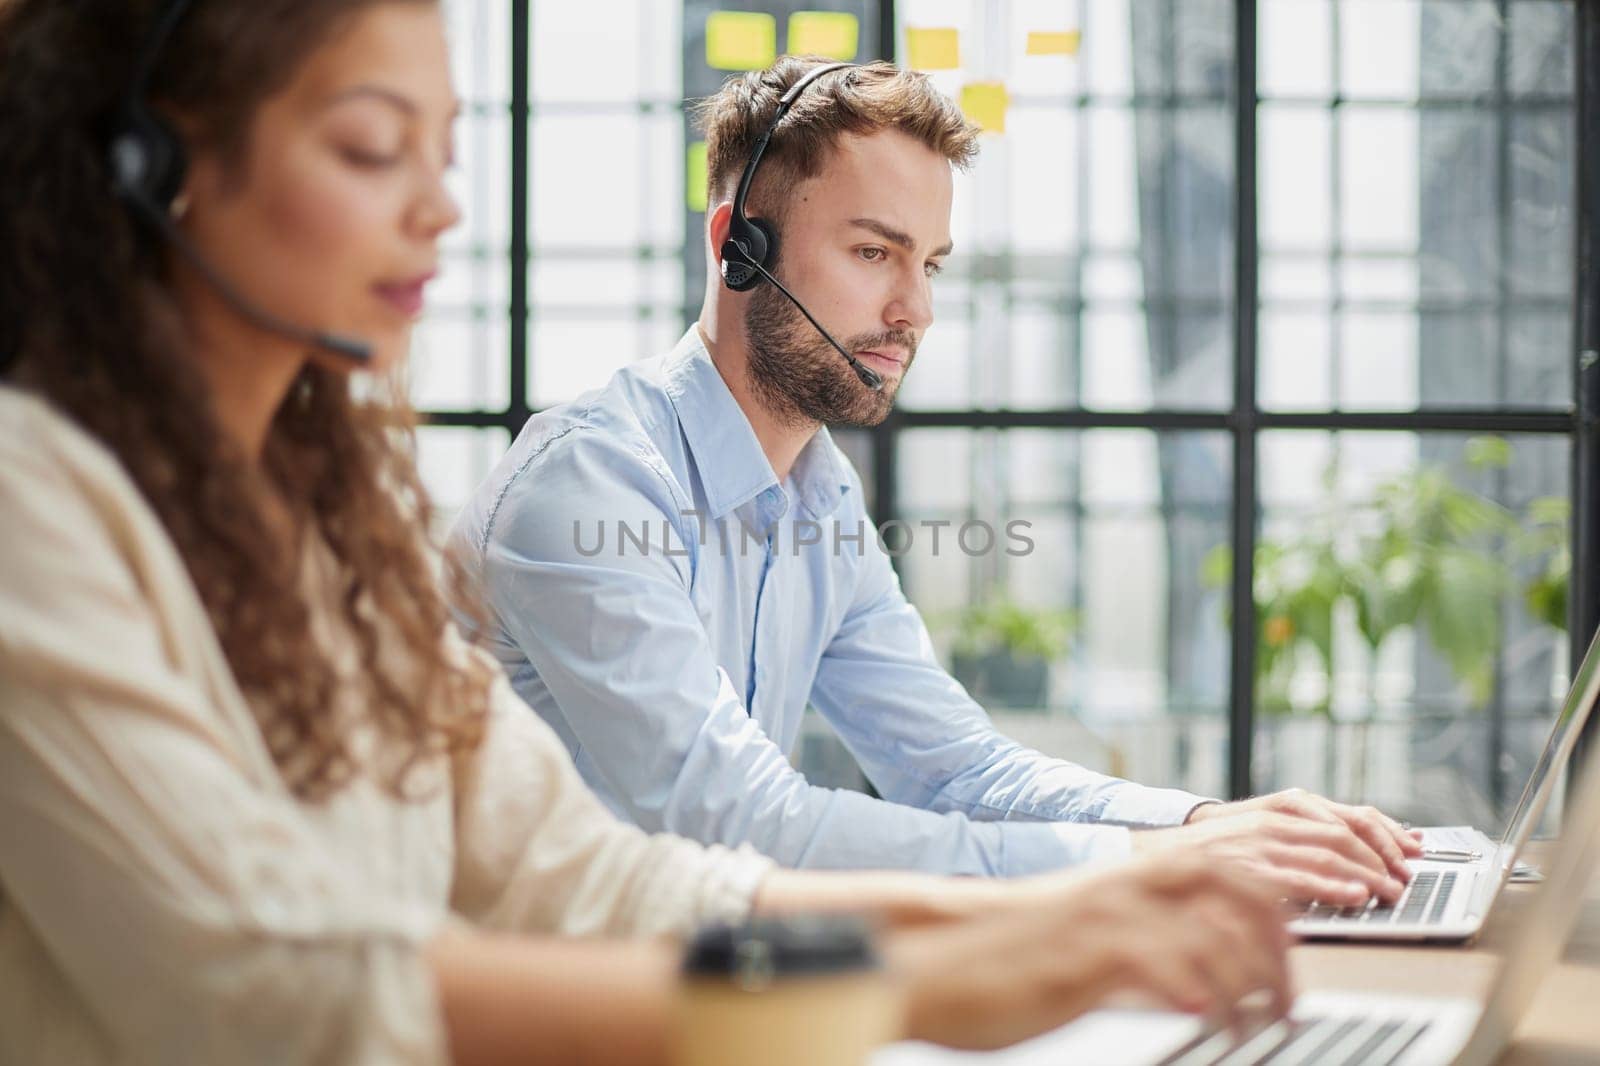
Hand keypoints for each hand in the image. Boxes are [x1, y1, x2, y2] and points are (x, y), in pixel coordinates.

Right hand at [884, 852, 1292, 1050]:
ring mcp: (1109, 918)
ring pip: (1216, 936)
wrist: (934, 958)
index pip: (1228, 875)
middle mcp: (1126, 889)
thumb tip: (1194, 984)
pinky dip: (1203, 997)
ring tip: (1256, 1028)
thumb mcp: (1082, 944)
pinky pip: (1171, 969)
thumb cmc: (1002, 959)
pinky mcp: (1088, 954)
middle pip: (1239, 894)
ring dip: (1252, 986)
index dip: (1276, 914)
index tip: (1294, 961)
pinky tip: (1208, 1022)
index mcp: (1126, 881)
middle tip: (1288, 1001)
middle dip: (1280, 948)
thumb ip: (1137, 949)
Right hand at [1134, 789, 1424, 906]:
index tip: (1414, 853)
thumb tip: (1355, 861)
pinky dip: (1332, 886)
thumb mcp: (1263, 833)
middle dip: (1384, 858)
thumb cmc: (1215, 850)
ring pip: (1329, 853)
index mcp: (1287, 806)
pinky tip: (1353, 897)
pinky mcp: (1247, 865)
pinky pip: (1298, 876)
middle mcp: (1279, 818)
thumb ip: (1304, 840)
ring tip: (1389, 893)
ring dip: (1366, 875)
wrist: (1158, 855)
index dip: (1390, 835)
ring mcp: (1263, 840)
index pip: (1353, 815)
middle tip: (1406, 882)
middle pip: (1348, 832)